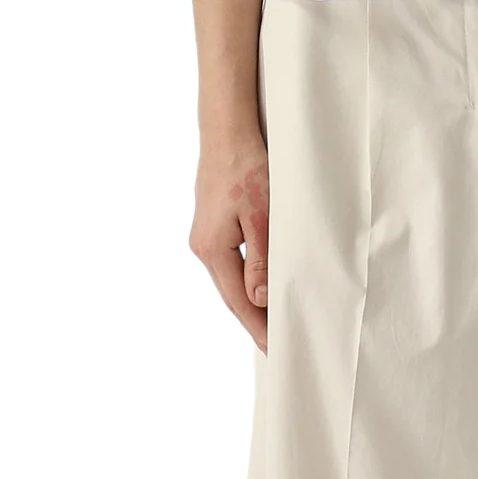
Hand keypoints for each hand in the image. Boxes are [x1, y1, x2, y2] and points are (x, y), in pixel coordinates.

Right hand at [189, 134, 270, 353]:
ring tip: (270, 317)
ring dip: (248, 297)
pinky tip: (257, 280)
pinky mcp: (211, 221)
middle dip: (252, 318)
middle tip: (275, 341)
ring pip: (229, 276)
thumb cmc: (246, 168)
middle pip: (230, 292)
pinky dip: (244, 275)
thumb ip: (262, 259)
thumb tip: (260, 299)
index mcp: (212, 249)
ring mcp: (204, 233)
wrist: (227, 130)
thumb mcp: (261, 214)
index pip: (238, 300)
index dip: (257, 325)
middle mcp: (202, 245)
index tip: (275, 347)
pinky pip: (229, 259)